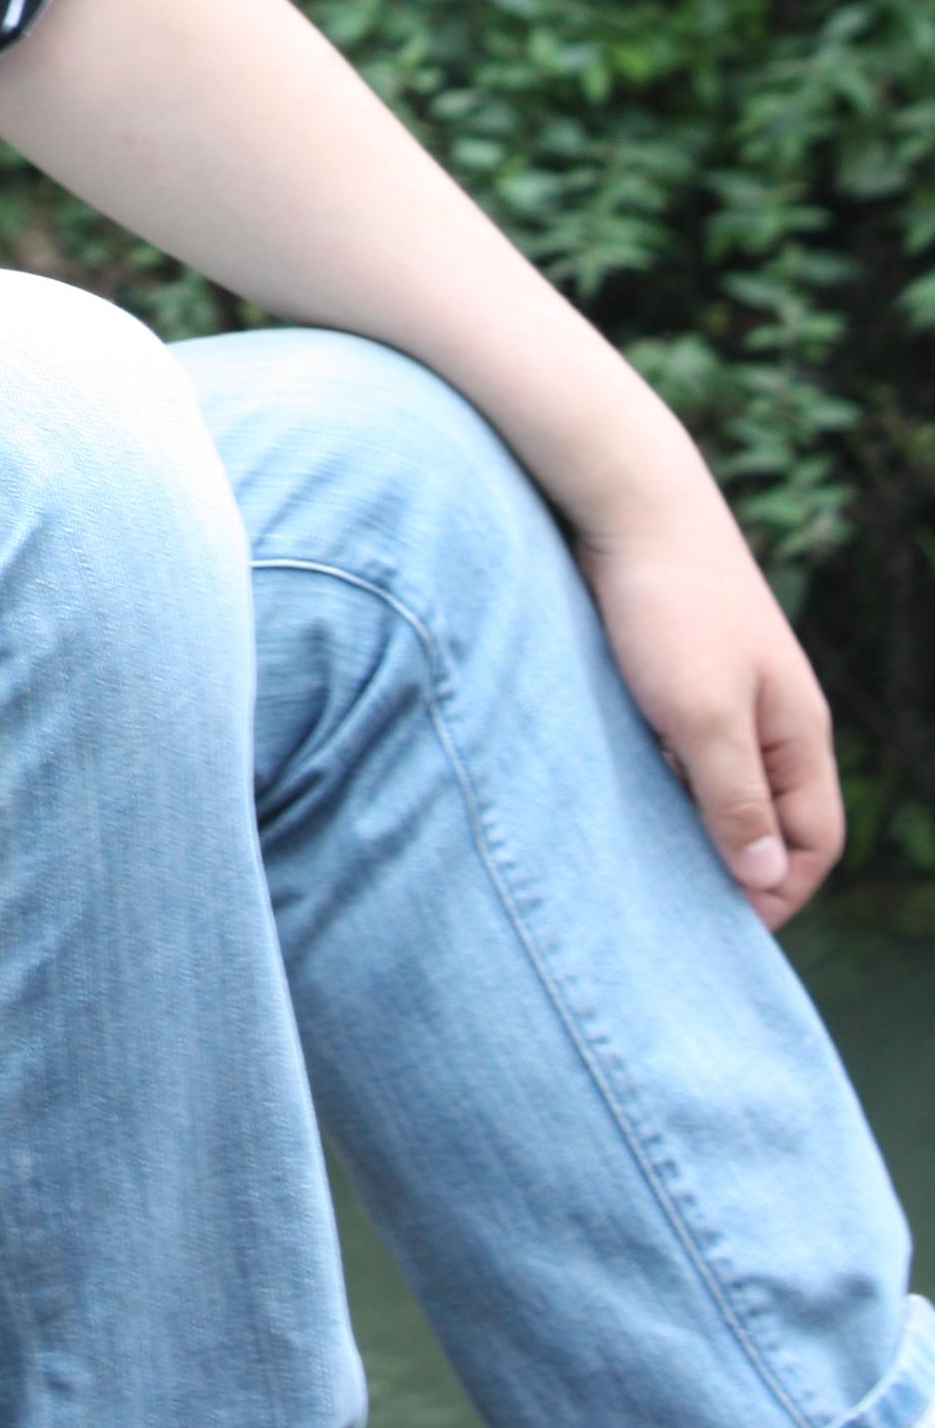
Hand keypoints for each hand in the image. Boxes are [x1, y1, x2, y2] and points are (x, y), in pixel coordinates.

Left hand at [573, 460, 841, 926]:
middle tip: (676, 908)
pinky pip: (678, 743)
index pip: (814, 842)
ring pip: (718, 779)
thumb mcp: (702, 715)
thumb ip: (736, 798)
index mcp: (796, 731)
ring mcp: (724, 687)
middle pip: (770, 816)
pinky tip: (613, 790)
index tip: (722, 929)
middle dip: (734, 865)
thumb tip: (767, 878)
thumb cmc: (670, 607)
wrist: (627, 499)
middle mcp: (770, 714)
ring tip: (639, 859)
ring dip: (690, 820)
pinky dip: (657, 775)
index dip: (778, 891)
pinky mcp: (674, 666)